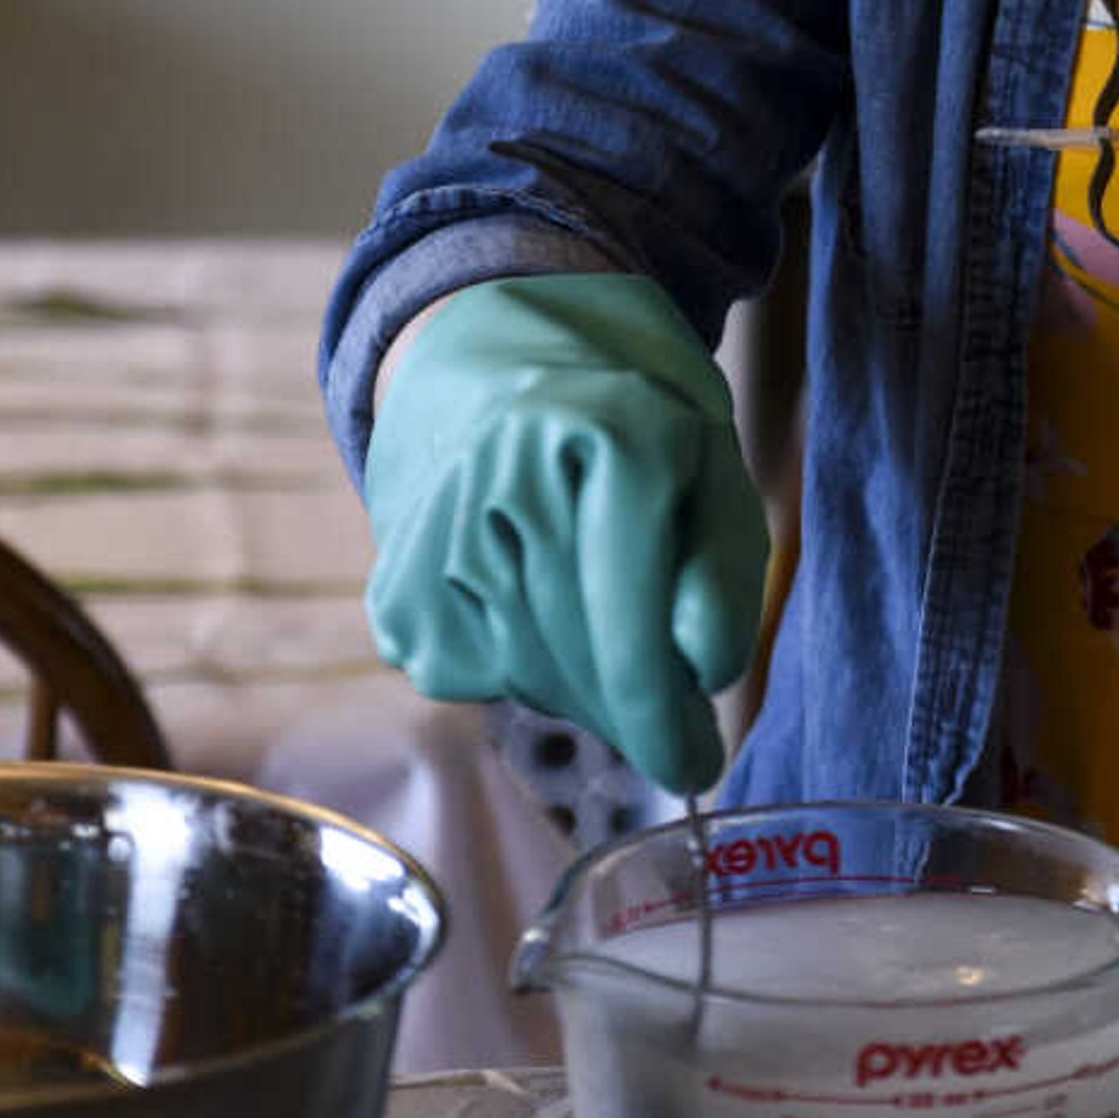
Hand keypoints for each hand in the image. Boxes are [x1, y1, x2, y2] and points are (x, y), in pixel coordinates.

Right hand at [360, 272, 769, 793]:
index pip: (629, 620)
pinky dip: (522, 672)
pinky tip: (538, 610)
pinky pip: (474, 677)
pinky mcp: (395, 587)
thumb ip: (723, 563)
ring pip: (528, 677)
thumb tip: (705, 669)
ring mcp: (440, 534)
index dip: (663, 715)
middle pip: (581, 661)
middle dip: (635, 713)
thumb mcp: (708, 459)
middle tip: (674, 727)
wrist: (490, 352)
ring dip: (582, 691)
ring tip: (607, 637)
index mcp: (615, 434)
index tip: (696, 766)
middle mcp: (511, 480)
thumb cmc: (627, 418)